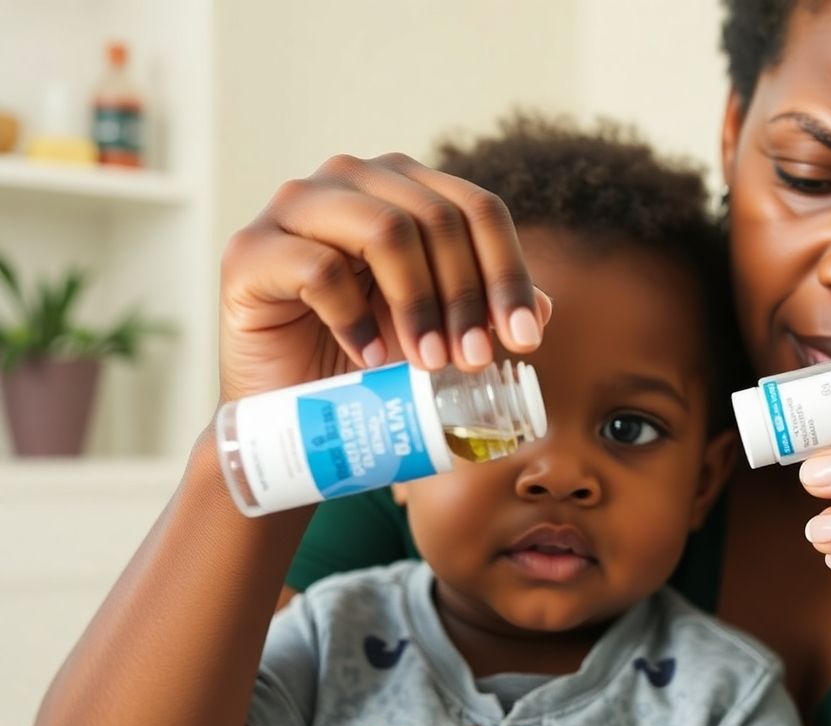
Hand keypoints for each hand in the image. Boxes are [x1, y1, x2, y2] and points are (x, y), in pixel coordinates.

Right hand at [218, 153, 551, 401]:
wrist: (285, 406)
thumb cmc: (366, 356)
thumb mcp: (438, 329)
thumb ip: (485, 309)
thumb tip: (544, 311)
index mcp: (403, 185)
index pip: (478, 209)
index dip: (508, 274)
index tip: (526, 340)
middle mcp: (351, 179)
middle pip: (437, 218)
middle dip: (466, 297)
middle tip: (473, 362)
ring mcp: (295, 207)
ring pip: (385, 231)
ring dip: (419, 305)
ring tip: (428, 364)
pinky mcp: (250, 249)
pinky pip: (318, 268)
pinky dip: (355, 318)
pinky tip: (370, 359)